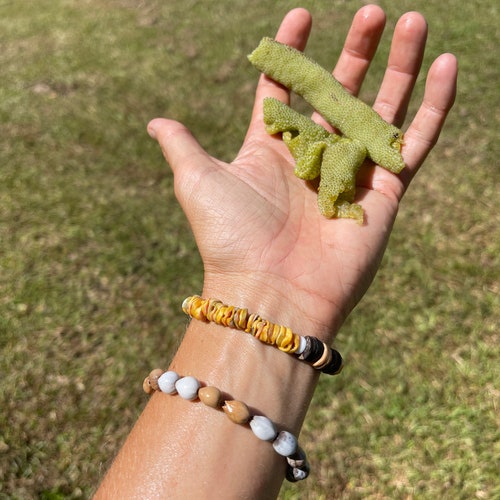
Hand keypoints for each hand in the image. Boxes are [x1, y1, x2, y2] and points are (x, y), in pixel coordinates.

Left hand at [147, 6, 456, 340]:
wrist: (270, 292)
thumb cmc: (230, 237)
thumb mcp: (197, 181)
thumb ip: (183, 145)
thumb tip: (155, 122)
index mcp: (273, 149)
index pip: (286, 89)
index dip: (293, 52)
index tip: (302, 15)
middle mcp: (314, 156)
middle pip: (340, 92)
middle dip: (357, 50)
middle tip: (371, 11)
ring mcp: (353, 172)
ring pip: (384, 108)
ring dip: (401, 65)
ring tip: (413, 22)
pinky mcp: (386, 191)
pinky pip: (417, 141)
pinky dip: (435, 105)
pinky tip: (447, 65)